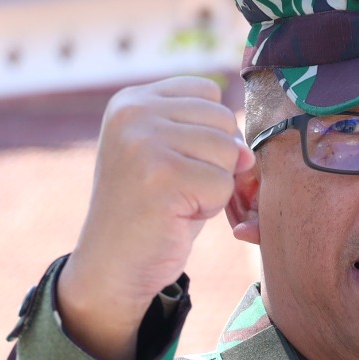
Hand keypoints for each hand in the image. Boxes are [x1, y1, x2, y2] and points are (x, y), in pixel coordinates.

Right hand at [54, 77, 255, 359]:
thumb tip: (246, 151)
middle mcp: (133, 112)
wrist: (112, 266)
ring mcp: (144, 141)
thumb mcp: (174, 157)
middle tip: (175, 188)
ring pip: (227, 152)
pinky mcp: (160, 175)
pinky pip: (223, 184)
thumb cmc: (150, 211)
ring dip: (213, 185)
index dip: (208, 134)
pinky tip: (176, 216)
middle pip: (222, 120)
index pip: (208, 93)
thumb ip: (209, 136)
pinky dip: (210, 208)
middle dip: (214, 162)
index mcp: (132, 100)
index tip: (174, 164)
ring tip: (175, 200)